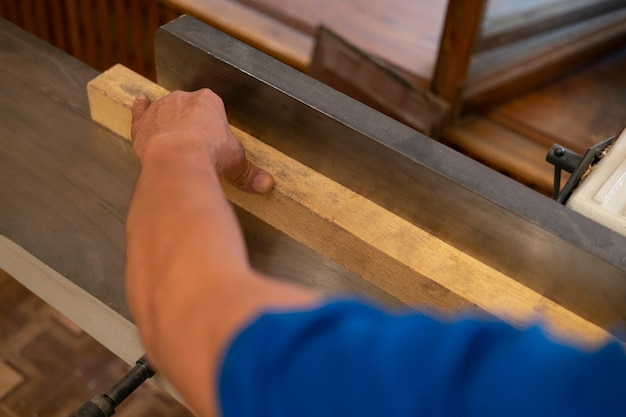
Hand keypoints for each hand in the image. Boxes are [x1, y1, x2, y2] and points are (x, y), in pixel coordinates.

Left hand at [131, 89, 273, 193]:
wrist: (177, 160)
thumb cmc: (209, 154)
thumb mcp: (236, 163)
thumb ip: (248, 173)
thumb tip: (265, 185)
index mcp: (209, 102)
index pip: (212, 107)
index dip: (212, 124)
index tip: (213, 138)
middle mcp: (184, 99)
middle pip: (188, 106)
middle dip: (190, 122)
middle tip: (194, 143)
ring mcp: (160, 108)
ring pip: (165, 108)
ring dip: (168, 119)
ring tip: (171, 135)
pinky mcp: (142, 121)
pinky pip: (141, 109)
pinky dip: (141, 108)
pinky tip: (141, 103)